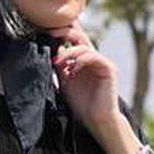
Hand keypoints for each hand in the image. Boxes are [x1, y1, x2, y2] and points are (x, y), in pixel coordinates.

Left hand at [47, 21, 123, 143]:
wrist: (96, 121)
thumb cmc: (82, 105)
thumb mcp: (65, 83)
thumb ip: (60, 67)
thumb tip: (49, 52)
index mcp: (81, 60)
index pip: (72, 40)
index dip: (60, 33)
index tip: (44, 32)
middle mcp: (92, 57)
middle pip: (79, 36)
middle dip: (64, 33)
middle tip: (50, 33)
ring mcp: (101, 62)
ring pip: (85, 46)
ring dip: (69, 52)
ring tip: (58, 62)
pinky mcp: (108, 68)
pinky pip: (94, 56)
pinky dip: (81, 60)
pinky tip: (73, 70)